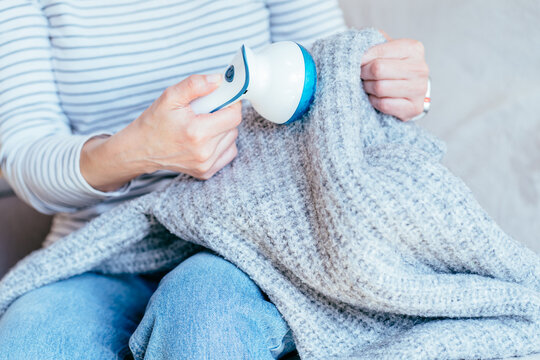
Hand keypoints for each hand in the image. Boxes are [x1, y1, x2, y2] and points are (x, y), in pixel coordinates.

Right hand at [81, 74, 241, 191]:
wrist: (140, 149)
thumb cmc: (154, 122)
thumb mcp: (170, 96)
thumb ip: (195, 85)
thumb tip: (218, 80)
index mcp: (197, 132)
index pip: (234, 116)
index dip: (231, 103)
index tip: (223, 99)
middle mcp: (204, 152)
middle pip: (233, 127)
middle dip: (223, 116)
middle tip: (206, 112)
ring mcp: (205, 165)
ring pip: (231, 140)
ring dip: (223, 130)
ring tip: (203, 126)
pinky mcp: (205, 172)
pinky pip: (227, 153)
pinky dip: (221, 144)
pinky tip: (206, 139)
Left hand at [361, 31, 428, 120]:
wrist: (407, 89)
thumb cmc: (391, 66)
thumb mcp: (384, 49)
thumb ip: (371, 44)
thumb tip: (354, 50)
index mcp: (413, 48)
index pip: (377, 52)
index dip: (362, 59)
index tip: (359, 62)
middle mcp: (420, 68)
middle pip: (378, 70)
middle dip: (364, 74)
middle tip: (362, 76)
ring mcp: (419, 89)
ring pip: (380, 88)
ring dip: (368, 88)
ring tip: (369, 85)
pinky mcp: (414, 108)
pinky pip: (384, 104)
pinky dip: (374, 101)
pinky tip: (376, 97)